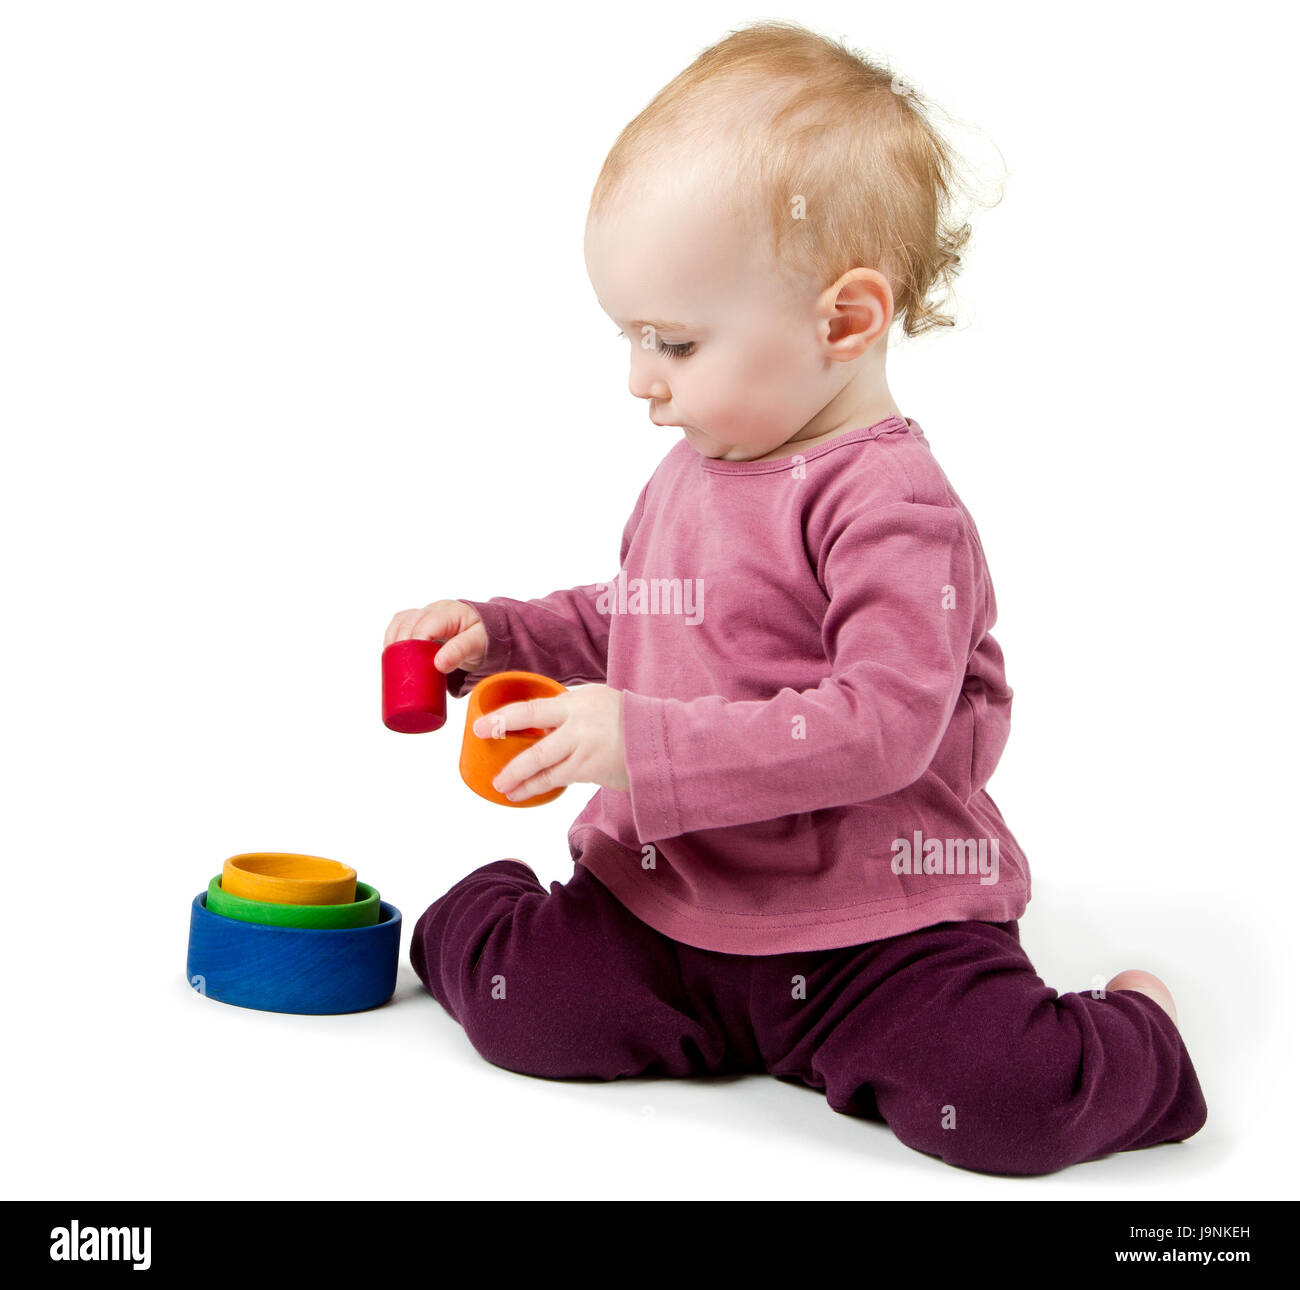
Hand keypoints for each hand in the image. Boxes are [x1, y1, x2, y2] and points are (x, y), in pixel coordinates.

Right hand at [384, 600, 487, 673]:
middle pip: (408, 623)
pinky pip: (400, 624)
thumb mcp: (477, 646)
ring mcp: (426, 614)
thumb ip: (460, 652)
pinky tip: (393, 652)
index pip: (424, 626)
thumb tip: (438, 664)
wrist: (488, 633)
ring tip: (393, 662)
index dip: (414, 644)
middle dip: (401, 646)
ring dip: (393, 641)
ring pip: (401, 622)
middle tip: (402, 669)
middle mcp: (434, 610)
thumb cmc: (484, 638)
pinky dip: (394, 637)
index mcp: (449, 612)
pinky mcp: (420, 621)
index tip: (412, 664)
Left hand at [476, 683, 628, 800]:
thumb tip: (541, 724)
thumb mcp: (599, 704)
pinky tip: (524, 792)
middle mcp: (579, 719)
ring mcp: (584, 745)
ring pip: (541, 763)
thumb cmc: (630, 722)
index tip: (481, 724)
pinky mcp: (590, 768)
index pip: (534, 707)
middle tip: (482, 748)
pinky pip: (556, 779)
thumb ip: (571, 713)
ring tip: (502, 786)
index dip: (504, 717)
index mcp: (579, 700)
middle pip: (533, 733)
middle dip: (503, 741)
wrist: (664, 741)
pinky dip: (537, 786)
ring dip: (518, 777)